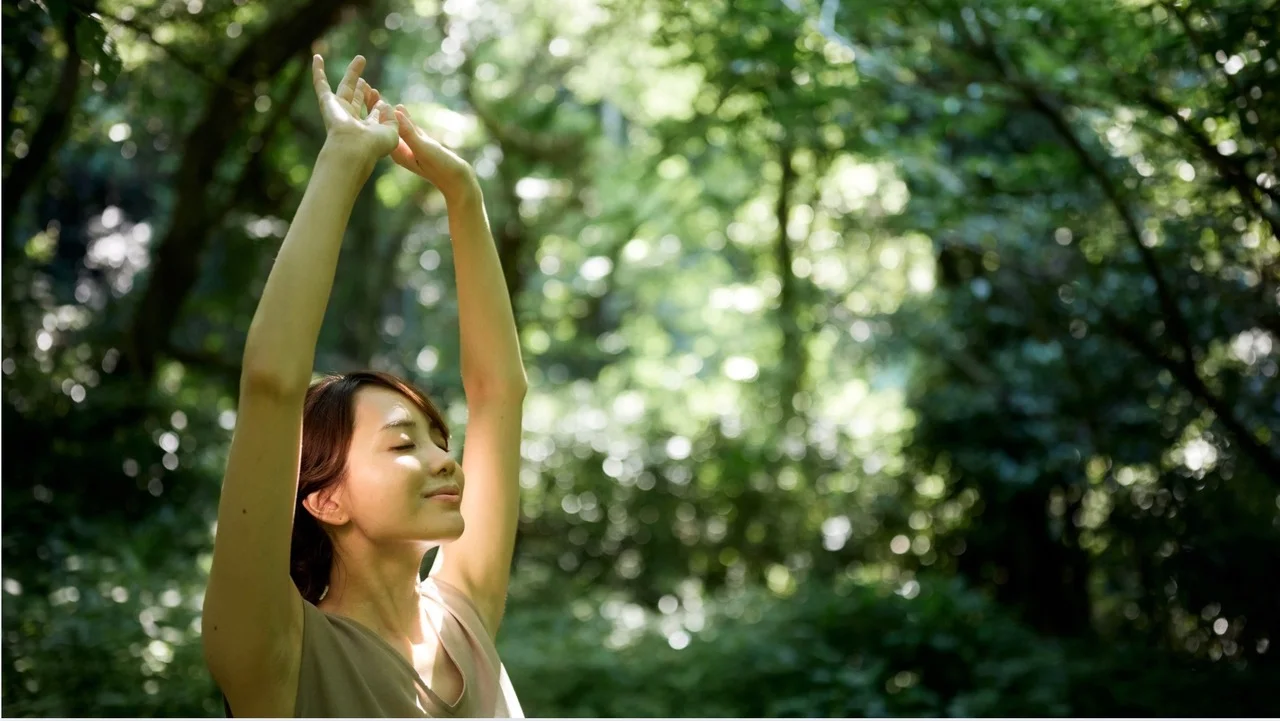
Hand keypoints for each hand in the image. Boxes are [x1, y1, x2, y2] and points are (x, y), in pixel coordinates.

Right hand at [311, 55, 398, 167]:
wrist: (353, 149)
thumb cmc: (373, 146)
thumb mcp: (392, 132)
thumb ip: (392, 119)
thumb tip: (385, 104)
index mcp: (367, 129)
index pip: (372, 114)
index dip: (377, 105)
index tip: (382, 101)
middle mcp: (352, 119)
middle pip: (358, 98)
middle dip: (363, 88)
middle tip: (366, 80)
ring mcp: (339, 110)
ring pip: (345, 87)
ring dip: (353, 73)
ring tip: (361, 58)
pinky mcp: (327, 103)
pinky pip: (320, 84)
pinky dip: (318, 70)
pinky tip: (317, 57)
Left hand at [357, 86, 475, 198]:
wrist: (457, 181)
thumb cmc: (441, 168)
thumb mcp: (424, 148)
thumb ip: (409, 132)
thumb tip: (393, 112)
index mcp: (395, 151)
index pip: (379, 126)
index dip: (370, 107)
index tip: (362, 90)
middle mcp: (399, 149)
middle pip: (383, 124)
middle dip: (373, 107)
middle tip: (364, 87)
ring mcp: (409, 148)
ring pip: (394, 124)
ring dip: (385, 110)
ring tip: (375, 93)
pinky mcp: (420, 146)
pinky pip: (408, 129)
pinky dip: (403, 118)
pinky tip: (399, 107)